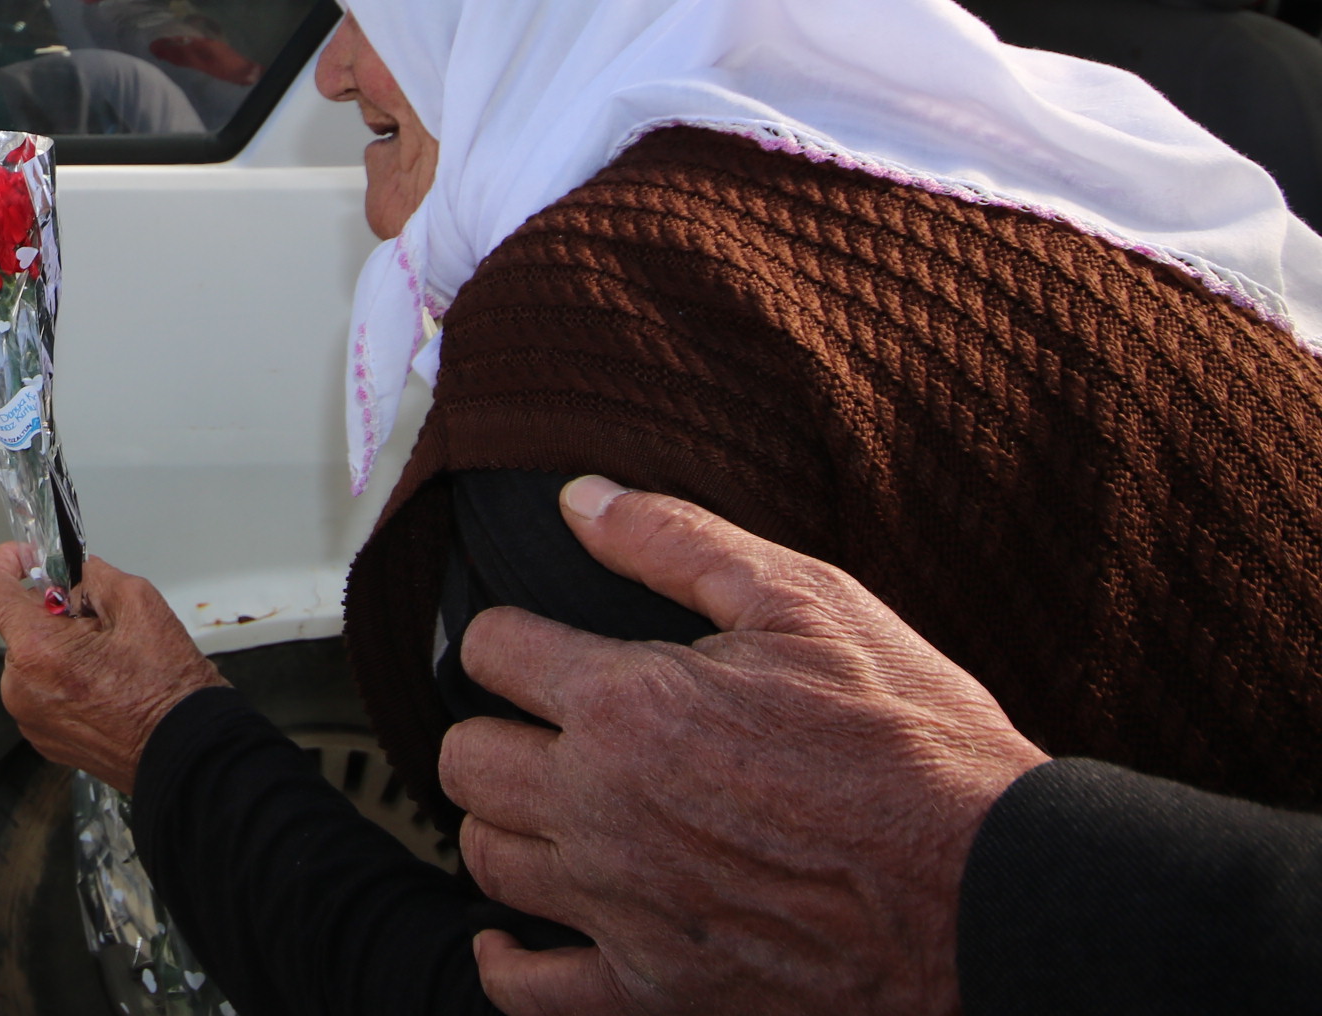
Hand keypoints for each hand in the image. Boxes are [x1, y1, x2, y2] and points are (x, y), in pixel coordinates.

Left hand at [0, 545, 225, 794]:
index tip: (31, 560)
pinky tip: (104, 687)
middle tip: (100, 623)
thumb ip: (95, 576)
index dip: (7, 561)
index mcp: (36, 650)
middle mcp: (20, 688)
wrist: (188, 753)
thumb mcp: (139, 603)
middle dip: (54, 614)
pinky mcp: (44, 738)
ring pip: (32, 660)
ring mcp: (30, 718)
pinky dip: (64, 680)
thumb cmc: (168, 690)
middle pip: (19, 626)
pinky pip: (42, 692)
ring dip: (61, 649)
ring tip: (109, 662)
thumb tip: (76, 574)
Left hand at [439, 477, 1048, 1015]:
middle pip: (467, 760)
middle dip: (494, 728)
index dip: (511, 635)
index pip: (491, 651)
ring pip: (487, 859)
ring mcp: (624, 909)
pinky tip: (519, 932)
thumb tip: (581, 499)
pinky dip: (511, 960)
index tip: (539, 642)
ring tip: (549, 804)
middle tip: (542, 724)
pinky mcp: (657, 992)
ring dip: (506, 824)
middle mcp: (602, 811)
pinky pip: (531, 989)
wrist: (998, 892)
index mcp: (628, 707)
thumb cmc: (914, 743)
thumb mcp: (809, 603)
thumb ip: (677, 540)